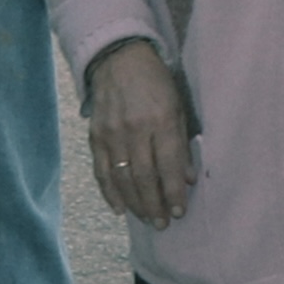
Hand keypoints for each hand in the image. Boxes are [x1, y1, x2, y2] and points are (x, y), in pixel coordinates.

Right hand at [83, 38, 198, 227]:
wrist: (119, 59)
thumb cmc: (157, 83)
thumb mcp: (179, 107)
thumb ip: (182, 144)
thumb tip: (188, 179)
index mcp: (161, 120)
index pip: (168, 165)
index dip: (173, 192)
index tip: (180, 212)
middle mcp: (134, 129)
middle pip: (144, 176)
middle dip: (155, 204)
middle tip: (163, 224)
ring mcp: (111, 133)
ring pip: (122, 178)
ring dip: (135, 203)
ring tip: (147, 219)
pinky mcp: (95, 136)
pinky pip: (102, 170)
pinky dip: (109, 192)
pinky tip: (120, 208)